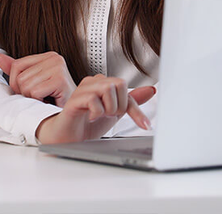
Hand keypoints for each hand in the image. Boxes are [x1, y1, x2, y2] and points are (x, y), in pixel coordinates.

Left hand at [0, 51, 76, 106]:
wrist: (74, 114)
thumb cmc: (56, 99)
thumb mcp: (34, 82)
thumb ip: (16, 70)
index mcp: (48, 56)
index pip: (16, 65)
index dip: (16, 83)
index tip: (29, 91)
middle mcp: (54, 58)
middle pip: (20, 77)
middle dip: (25, 93)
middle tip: (41, 97)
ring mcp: (58, 67)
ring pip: (25, 86)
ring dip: (33, 99)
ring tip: (46, 99)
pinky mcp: (60, 79)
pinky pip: (34, 92)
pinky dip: (39, 101)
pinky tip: (50, 101)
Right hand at [35, 75, 155, 144]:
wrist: (70, 138)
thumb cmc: (89, 124)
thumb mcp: (116, 113)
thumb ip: (131, 101)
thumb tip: (150, 90)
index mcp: (103, 83)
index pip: (126, 88)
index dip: (136, 109)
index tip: (145, 124)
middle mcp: (93, 82)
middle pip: (119, 84)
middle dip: (119, 106)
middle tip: (109, 116)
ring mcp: (83, 89)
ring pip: (107, 88)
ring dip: (108, 108)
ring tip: (100, 116)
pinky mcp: (74, 99)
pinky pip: (93, 99)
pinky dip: (97, 112)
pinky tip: (91, 117)